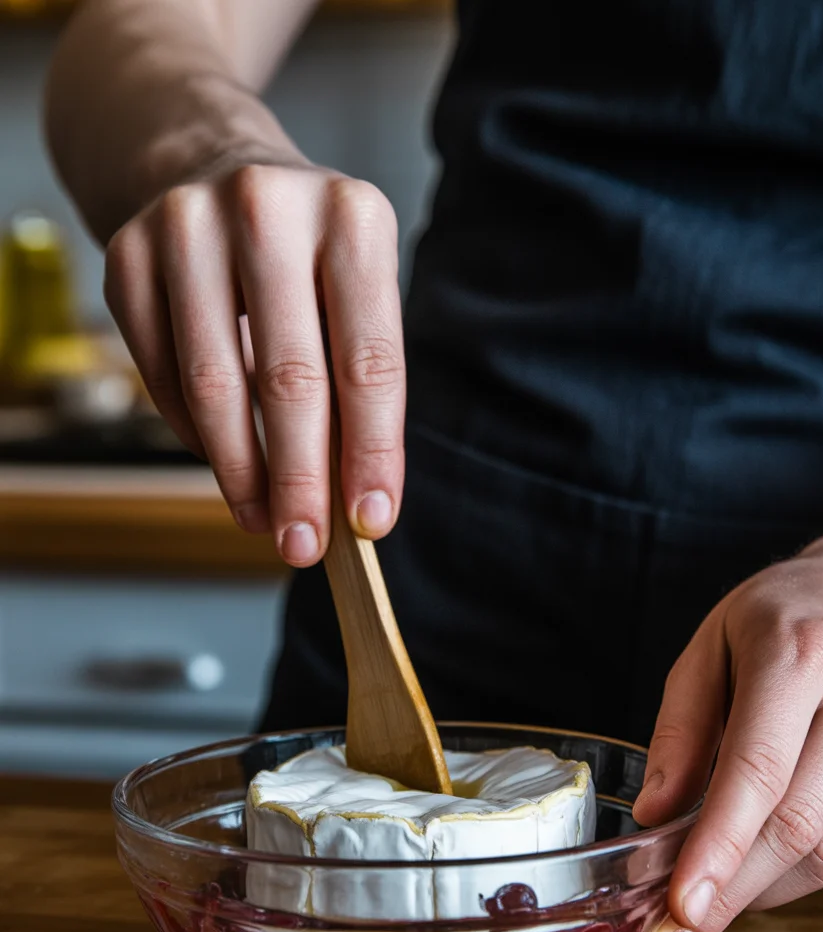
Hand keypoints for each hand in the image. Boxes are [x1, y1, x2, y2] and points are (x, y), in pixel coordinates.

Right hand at [104, 158, 404, 564]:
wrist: (211, 169)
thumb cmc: (306, 257)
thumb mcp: (354, 295)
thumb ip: (355, 384)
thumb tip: (351, 502)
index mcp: (353, 217)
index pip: (369, 361)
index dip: (371, 452)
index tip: (370, 521)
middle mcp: (269, 207)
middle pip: (290, 379)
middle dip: (300, 480)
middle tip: (304, 545)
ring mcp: (187, 224)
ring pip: (214, 385)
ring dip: (241, 473)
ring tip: (263, 521)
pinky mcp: (127, 253)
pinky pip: (162, 375)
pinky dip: (195, 435)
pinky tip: (225, 465)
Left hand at [633, 500, 822, 931]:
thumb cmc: (786, 611)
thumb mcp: (713, 643)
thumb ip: (682, 727)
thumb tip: (656, 816)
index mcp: (799, 655)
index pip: (757, 769)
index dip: (718, 846)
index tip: (680, 906)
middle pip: (795, 824)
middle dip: (731, 894)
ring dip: (763, 894)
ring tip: (705, 915)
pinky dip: (801, 875)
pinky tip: (757, 880)